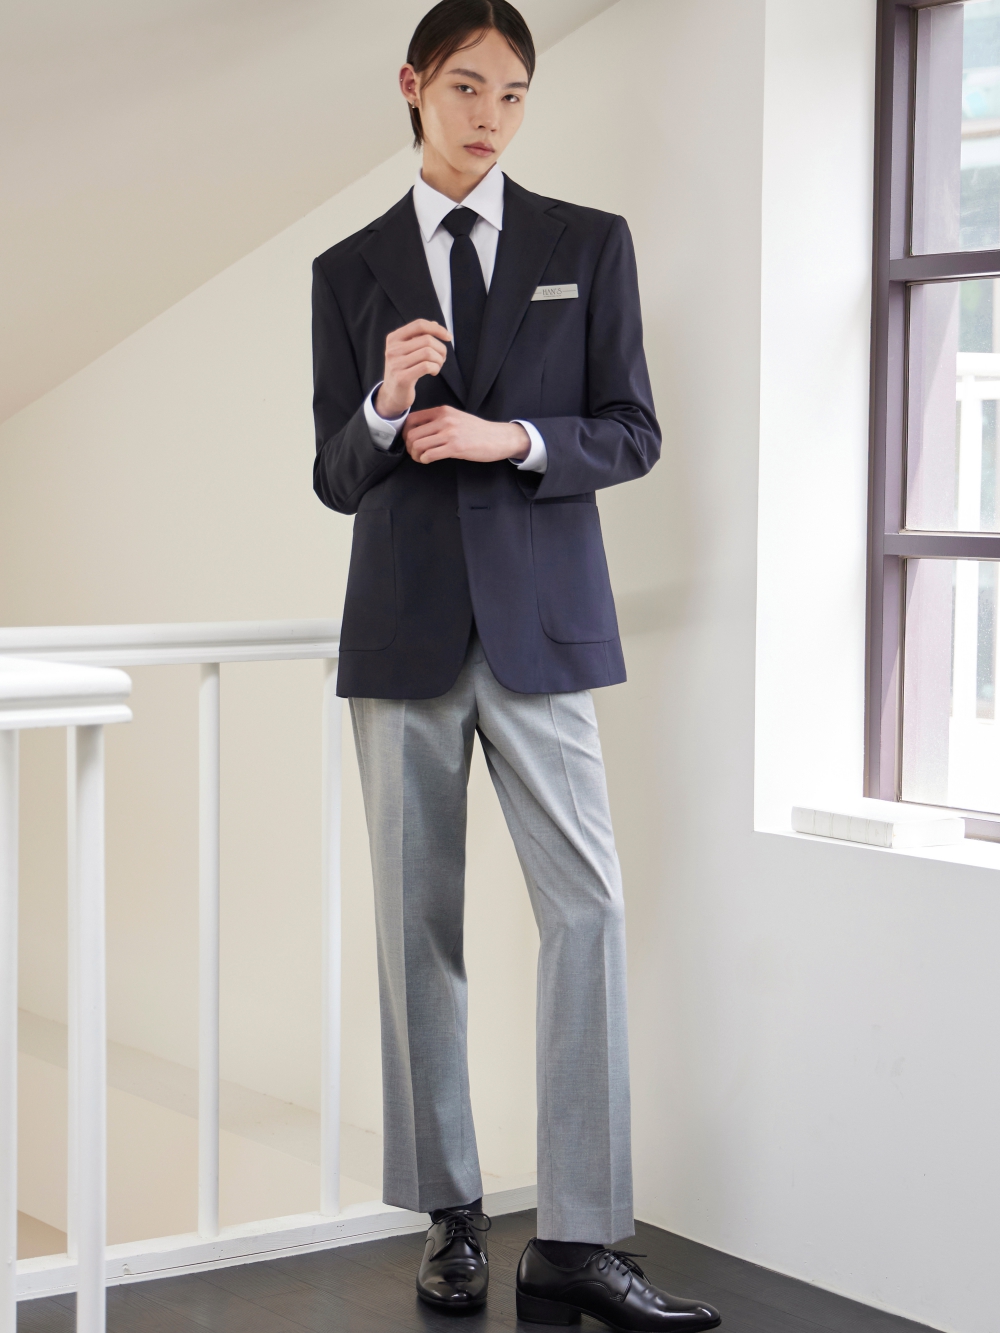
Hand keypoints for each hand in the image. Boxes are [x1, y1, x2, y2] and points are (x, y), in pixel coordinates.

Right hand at [375, 319, 450, 417]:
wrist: (392, 395)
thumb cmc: (404, 370)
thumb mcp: (408, 351)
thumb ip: (419, 337)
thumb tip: (435, 324)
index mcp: (393, 338)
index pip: (419, 325)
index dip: (437, 329)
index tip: (448, 337)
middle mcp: (392, 349)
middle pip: (427, 340)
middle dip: (441, 349)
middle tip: (442, 358)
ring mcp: (396, 364)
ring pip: (428, 353)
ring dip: (439, 360)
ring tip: (437, 366)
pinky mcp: (402, 378)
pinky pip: (427, 366)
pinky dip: (436, 368)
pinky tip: (434, 372)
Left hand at [403, 407, 529, 464]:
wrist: (498, 438)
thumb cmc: (477, 431)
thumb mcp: (456, 418)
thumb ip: (438, 421)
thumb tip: (419, 431)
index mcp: (442, 411)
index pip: (412, 419)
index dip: (405, 433)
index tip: (409, 442)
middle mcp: (444, 420)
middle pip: (412, 434)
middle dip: (409, 447)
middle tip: (415, 454)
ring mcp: (450, 433)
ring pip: (418, 445)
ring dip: (416, 455)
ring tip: (421, 458)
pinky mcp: (455, 447)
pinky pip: (429, 454)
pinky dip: (424, 460)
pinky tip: (428, 461)